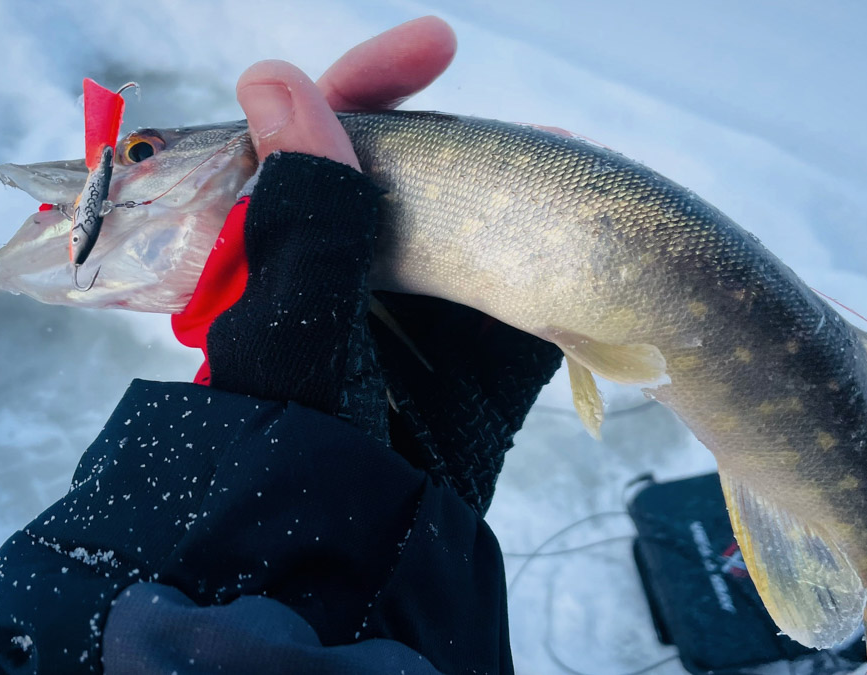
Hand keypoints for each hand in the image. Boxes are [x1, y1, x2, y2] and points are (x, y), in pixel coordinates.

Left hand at [175, 17, 563, 513]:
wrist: (350, 594)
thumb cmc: (290, 469)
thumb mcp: (292, 342)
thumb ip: (301, 219)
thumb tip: (277, 81)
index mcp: (275, 266)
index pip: (309, 148)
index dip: (365, 91)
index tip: (433, 47)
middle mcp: (342, 285)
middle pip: (403, 181)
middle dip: (469, 146)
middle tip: (537, 133)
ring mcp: (413, 328)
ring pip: (470, 234)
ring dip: (522, 200)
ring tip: (576, 172)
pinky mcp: (473, 374)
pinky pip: (520, 306)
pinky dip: (558, 273)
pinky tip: (591, 240)